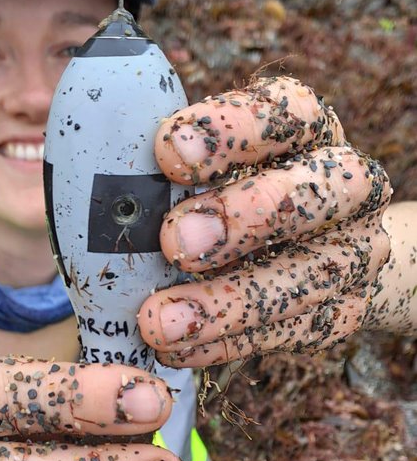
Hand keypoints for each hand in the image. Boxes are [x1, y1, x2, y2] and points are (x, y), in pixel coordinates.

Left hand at [138, 76, 391, 365]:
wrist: (310, 250)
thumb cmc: (227, 194)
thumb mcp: (200, 166)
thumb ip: (164, 168)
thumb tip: (104, 182)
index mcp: (306, 126)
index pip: (285, 112)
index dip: (230, 130)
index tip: (167, 151)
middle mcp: (347, 183)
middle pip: (317, 193)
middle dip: (243, 218)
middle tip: (172, 242)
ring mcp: (355, 250)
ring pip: (308, 276)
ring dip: (229, 301)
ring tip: (159, 319)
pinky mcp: (344, 310)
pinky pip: (293, 332)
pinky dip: (231, 342)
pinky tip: (178, 348)